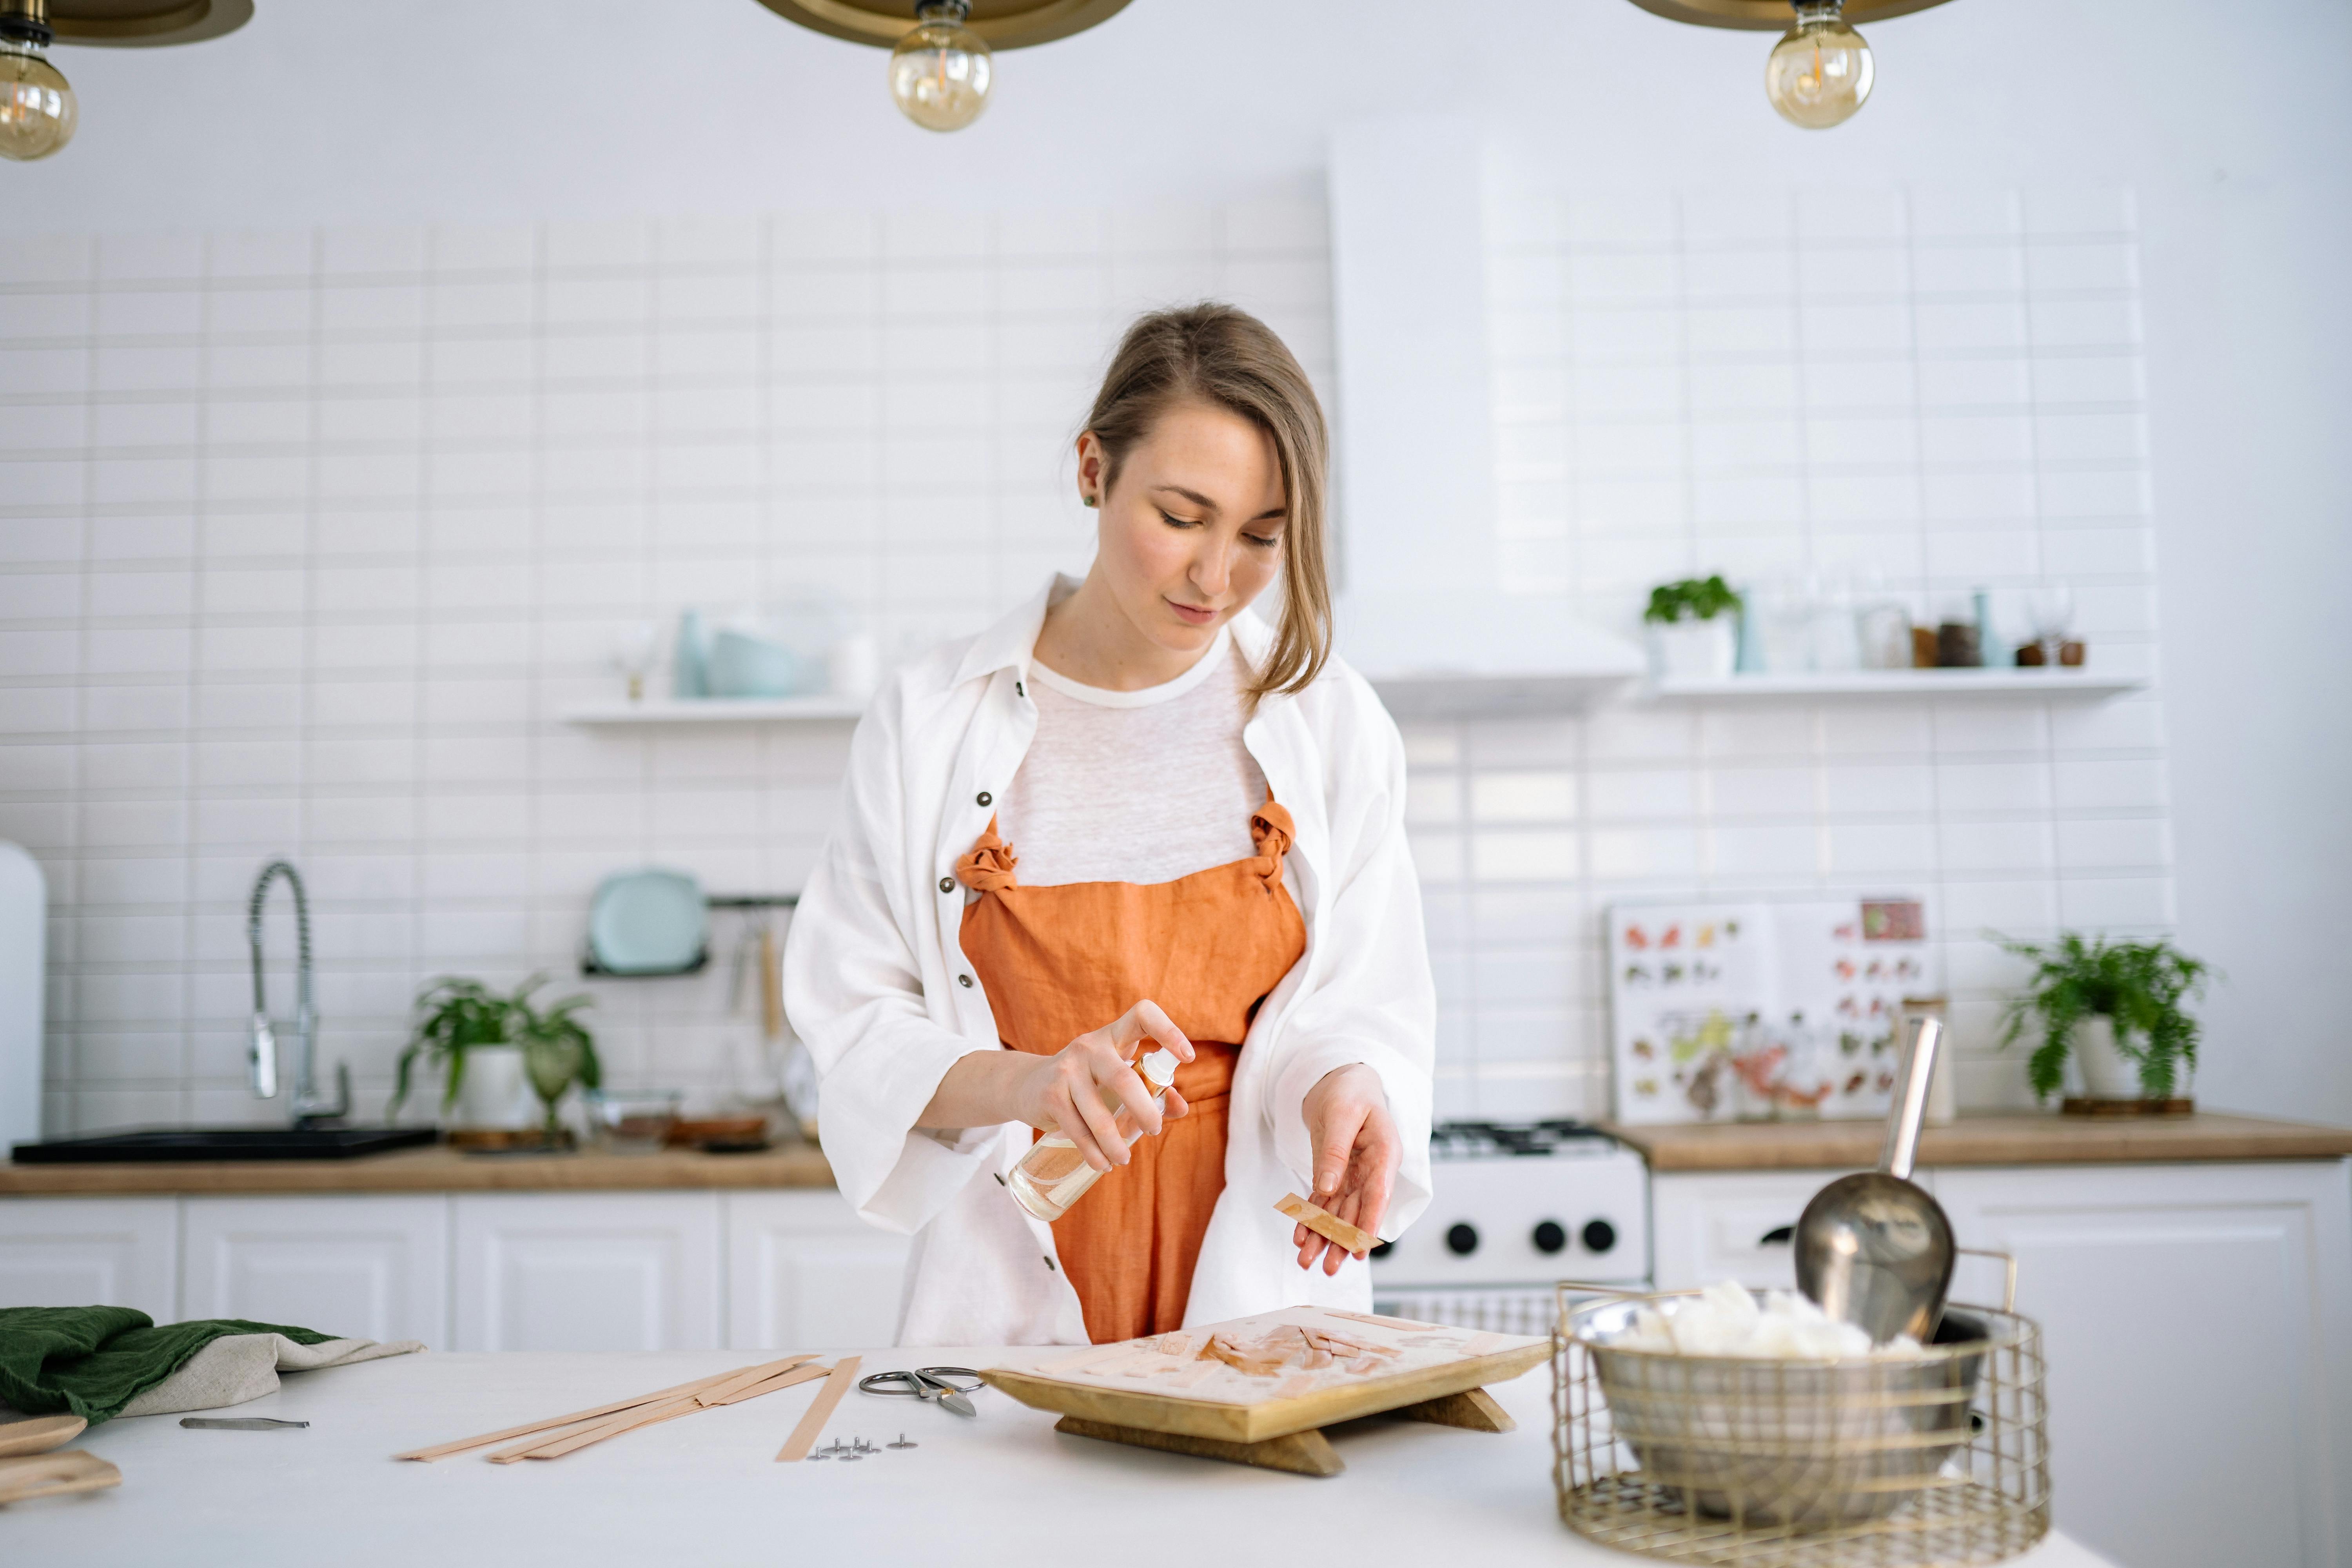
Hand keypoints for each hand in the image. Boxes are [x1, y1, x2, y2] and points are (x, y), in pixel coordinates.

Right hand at [1012, 1000, 1193, 1174]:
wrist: (1027, 1084)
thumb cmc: (1086, 1081)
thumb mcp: (1116, 1076)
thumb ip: (1151, 1089)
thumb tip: (1180, 1108)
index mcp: (1113, 1036)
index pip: (1142, 1015)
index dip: (1168, 1030)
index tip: (1187, 1057)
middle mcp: (1089, 1046)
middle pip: (1124, 1078)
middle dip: (1144, 1111)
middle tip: (1155, 1130)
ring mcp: (1067, 1069)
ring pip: (1100, 1114)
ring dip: (1116, 1143)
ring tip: (1124, 1159)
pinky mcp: (1050, 1094)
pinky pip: (1077, 1130)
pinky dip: (1093, 1152)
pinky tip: (1102, 1164)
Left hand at [1294, 1063, 1396, 1275]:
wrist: (1341, 1079)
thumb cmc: (1349, 1090)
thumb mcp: (1341, 1114)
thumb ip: (1335, 1151)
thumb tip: (1328, 1188)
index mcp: (1384, 1153)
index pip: (1378, 1195)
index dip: (1368, 1224)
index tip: (1358, 1251)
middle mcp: (1372, 1169)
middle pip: (1357, 1211)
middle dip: (1341, 1241)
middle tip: (1327, 1269)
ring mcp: (1353, 1174)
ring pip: (1339, 1212)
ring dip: (1323, 1237)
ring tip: (1306, 1262)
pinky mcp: (1335, 1174)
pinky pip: (1323, 1201)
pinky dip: (1311, 1219)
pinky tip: (1300, 1238)